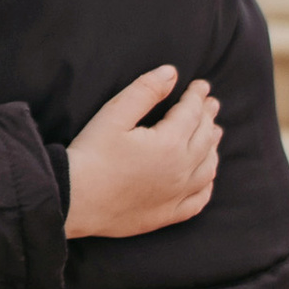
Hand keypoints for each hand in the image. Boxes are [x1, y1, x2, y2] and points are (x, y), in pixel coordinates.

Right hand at [63, 65, 219, 239]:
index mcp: (170, 143)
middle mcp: (181, 170)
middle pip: (205, 138)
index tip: (201, 85)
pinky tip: (207, 178)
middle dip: (208, 117)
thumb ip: (145, 90)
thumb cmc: (91, 154)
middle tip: (211, 104)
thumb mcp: (114, 114)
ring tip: (214, 134)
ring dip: (213, 147)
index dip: (197, 96)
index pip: (192, 113)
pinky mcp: (167, 215)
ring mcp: (177, 195)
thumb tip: (172, 73)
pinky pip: (199, 200)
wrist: (75, 200)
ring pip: (208, 168)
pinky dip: (207, 185)